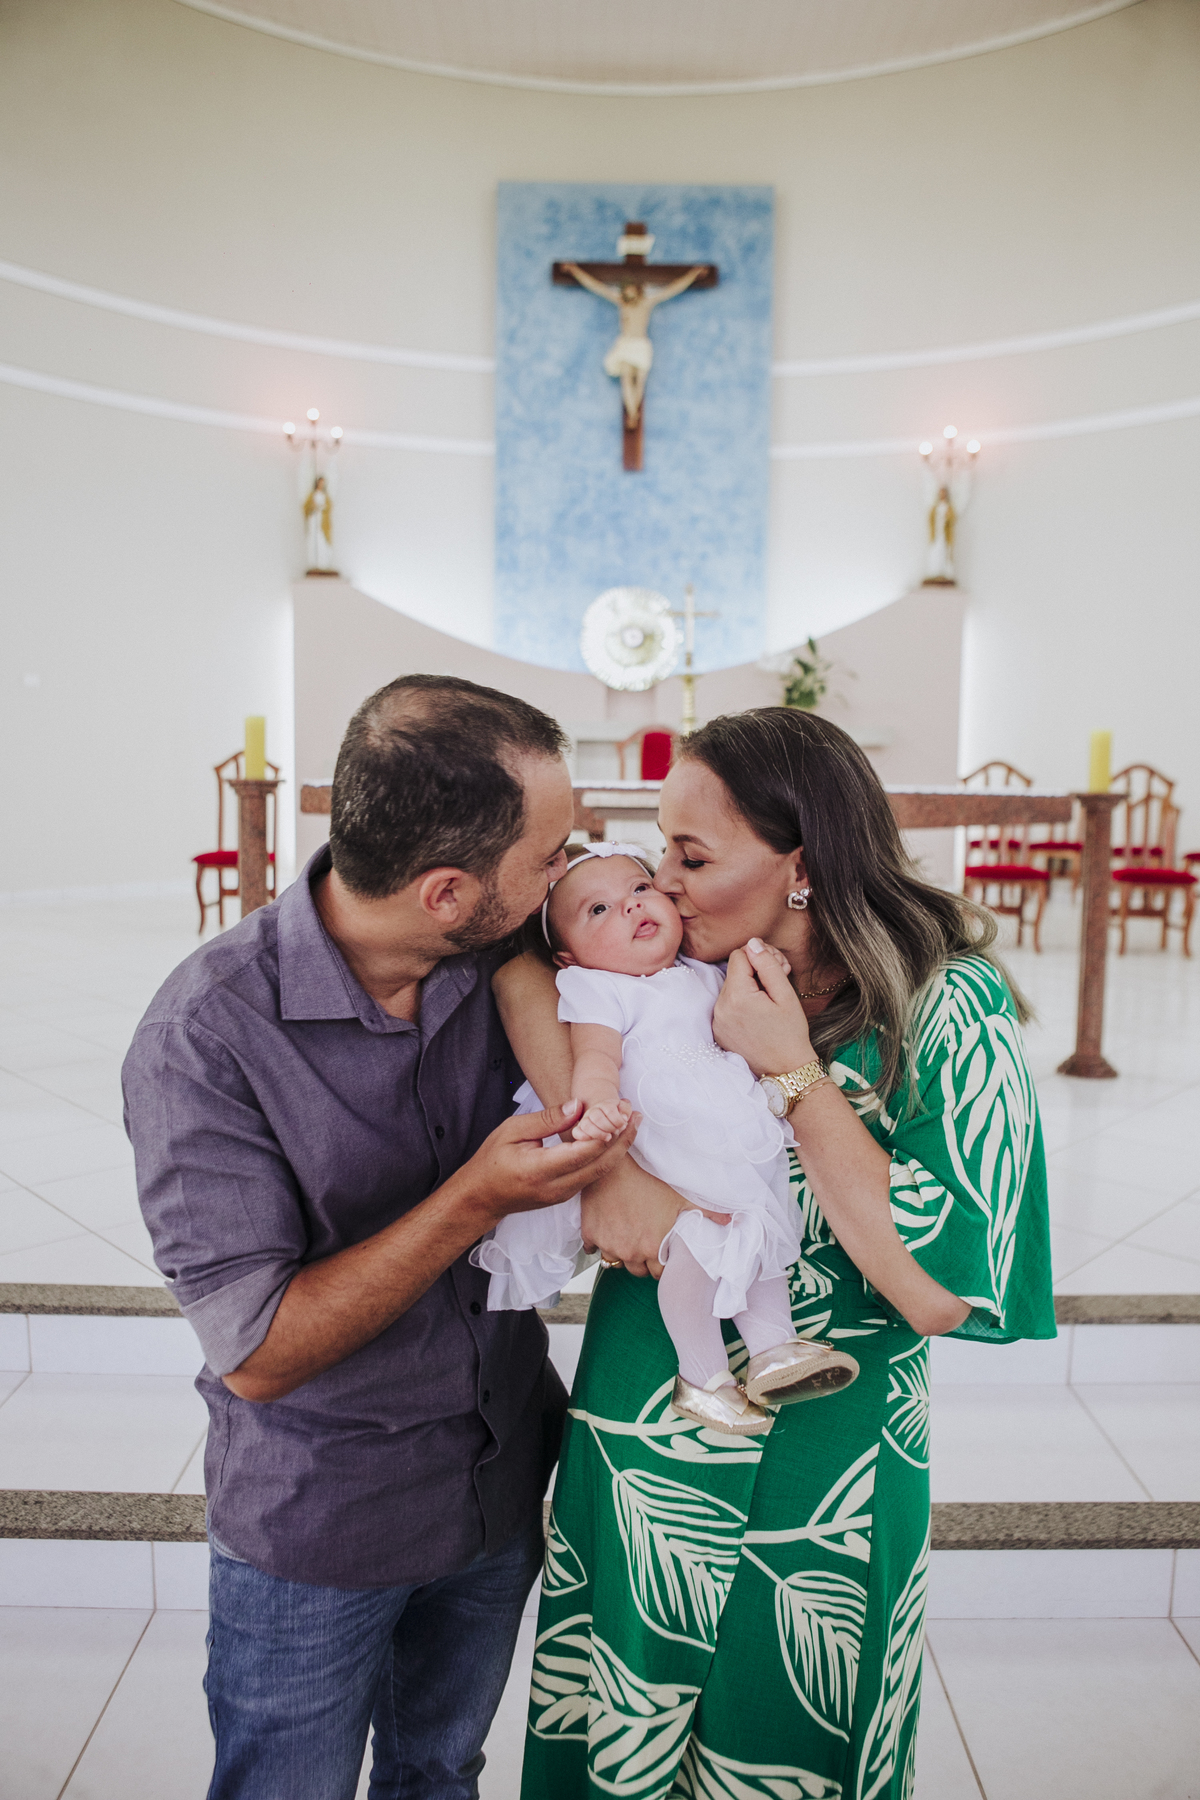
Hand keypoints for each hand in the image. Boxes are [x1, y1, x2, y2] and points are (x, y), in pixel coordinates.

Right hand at [454, 1100, 634, 1229]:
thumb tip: (579, 1106)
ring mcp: (563, 1195)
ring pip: (601, 1172)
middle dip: (622, 1138)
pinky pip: (593, 1176)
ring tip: (631, 1122)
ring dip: (618, 1147)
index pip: (583, 1151)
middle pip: (600, 1164)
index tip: (619, 1108)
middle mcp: (556, 1187)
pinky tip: (614, 1138)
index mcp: (540, 1169)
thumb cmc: (492, 1161)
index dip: (606, 1130)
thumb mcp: (512, 1130)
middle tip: (635, 1113)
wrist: (482, 1198)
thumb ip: (547, 1120)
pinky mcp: (566, 1195)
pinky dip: (606, 1156)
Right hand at [580, 1158, 730, 1278]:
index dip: (662, 1261)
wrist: (614, 1164)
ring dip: (622, 1252)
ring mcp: (609, 1245)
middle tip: (645, 1241)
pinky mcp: (591, 1236)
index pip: (659, 1273)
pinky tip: (608, 1228)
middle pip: (638, 1271)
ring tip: (628, 1234)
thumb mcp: (680, 1196)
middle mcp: (630, 1252)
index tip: (661, 1249)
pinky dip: (600, 1242)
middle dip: (643, 1259)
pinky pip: (593, 1250)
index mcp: (654, 1248)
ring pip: (616, 1262)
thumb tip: (732, 1221)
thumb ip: (707, 1212)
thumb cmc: (650, 1179)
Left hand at [713, 940, 814, 1077]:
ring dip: (749, 986)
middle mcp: (720, 1008)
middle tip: (780, 980)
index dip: (761, 956)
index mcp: (736, 997)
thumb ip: (768, 965)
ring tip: (770, 1000)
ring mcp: (717, 1021)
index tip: (778, 968)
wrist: (786, 1071)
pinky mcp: (718, 1031)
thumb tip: (753, 943)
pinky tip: (759, 1014)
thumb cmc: (791, 1033)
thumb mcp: (785, 995)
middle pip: (734, 971)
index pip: (739, 955)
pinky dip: (741, 1003)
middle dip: (756, 970)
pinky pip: (727, 1005)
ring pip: (731, 987)